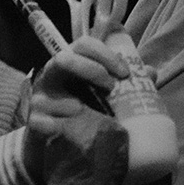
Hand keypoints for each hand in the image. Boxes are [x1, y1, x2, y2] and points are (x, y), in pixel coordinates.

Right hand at [23, 36, 129, 184]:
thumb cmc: (83, 109)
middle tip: (111, 88)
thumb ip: (124, 82)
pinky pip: (47, 123)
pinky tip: (73, 133)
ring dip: (79, 107)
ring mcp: (40, 96)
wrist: (55, 140)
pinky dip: (63, 128)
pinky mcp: (33, 120)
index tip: (124, 72)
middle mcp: (52, 74)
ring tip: (92, 117)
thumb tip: (150, 72)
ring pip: (58, 96)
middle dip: (92, 71)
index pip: (83, 44)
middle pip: (65, 59)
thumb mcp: (103, 92)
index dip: (104, 54)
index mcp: (71, 62)